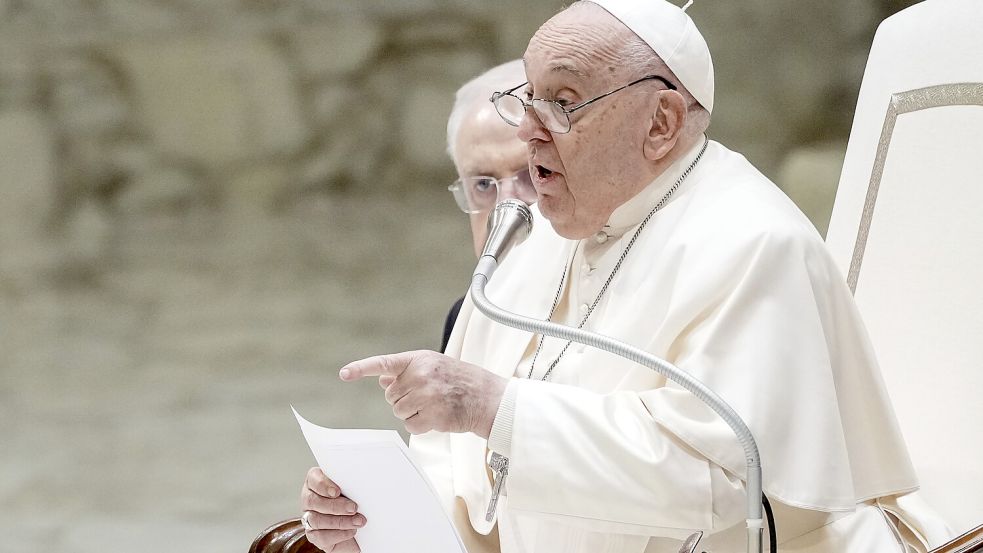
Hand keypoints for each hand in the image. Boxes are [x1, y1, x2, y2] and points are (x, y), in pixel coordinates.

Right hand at [301, 467, 365, 551]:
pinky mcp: (313, 535)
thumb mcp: (355, 488)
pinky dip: (338, 534)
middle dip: (335, 506)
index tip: (337, 491)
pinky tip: (351, 531)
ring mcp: (309, 518)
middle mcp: (309, 498)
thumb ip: (352, 483)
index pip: (313, 478)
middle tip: (354, 508)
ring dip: (340, 522)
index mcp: (316, 481)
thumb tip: (362, 480)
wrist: (362, 528)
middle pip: (312, 501)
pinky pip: (320, 537)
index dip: (323, 485)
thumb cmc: (357, 501)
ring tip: (358, 521)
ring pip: (316, 520)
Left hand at [339, 350, 507, 437]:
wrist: (487, 397)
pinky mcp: (433, 415)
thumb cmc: (459, 380)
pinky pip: (410, 425)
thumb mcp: (434, 366)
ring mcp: (427, 395)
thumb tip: (381, 379)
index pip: (384, 363)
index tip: (344, 374)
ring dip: (412, 413)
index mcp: (419, 359)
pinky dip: (420, 425)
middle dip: (404, 399)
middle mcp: (421, 375)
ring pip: (398, 411)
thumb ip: (406, 371)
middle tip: (427, 396)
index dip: (361, 368)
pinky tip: (436, 417)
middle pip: (391, 396)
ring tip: (433, 405)